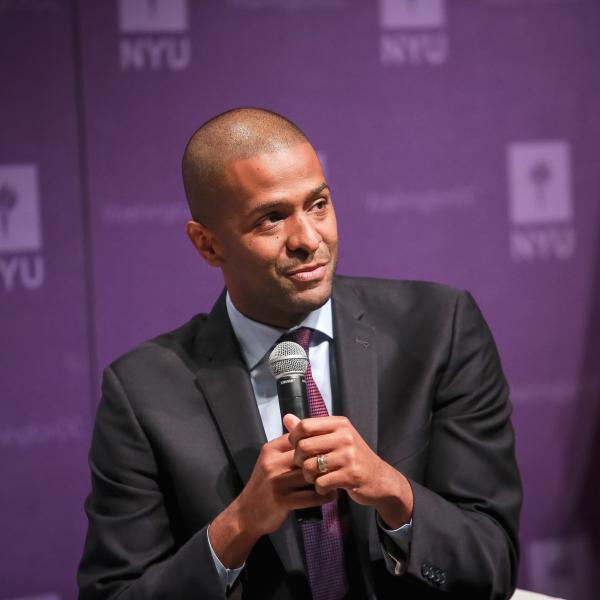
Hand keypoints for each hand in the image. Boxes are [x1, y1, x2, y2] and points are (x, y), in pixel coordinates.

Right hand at [208, 431, 334, 568]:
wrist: (247, 513)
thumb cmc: (264, 484)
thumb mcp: (270, 460)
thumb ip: (287, 446)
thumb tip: (302, 423)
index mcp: (271, 449)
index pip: (299, 439)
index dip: (317, 443)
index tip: (331, 449)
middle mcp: (272, 463)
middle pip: (306, 456)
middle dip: (324, 460)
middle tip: (339, 463)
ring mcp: (276, 482)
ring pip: (310, 475)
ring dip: (327, 478)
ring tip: (338, 478)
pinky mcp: (282, 501)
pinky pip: (310, 496)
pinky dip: (324, 496)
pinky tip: (331, 495)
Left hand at [284, 414, 412, 528]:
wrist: (379, 479)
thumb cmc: (353, 457)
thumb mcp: (335, 438)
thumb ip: (311, 429)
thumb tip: (286, 418)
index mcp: (339, 424)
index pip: (305, 425)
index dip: (294, 438)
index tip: (297, 447)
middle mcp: (345, 436)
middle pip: (304, 446)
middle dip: (299, 460)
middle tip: (305, 466)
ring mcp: (349, 456)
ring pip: (310, 466)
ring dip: (308, 476)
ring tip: (316, 477)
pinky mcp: (351, 475)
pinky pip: (321, 482)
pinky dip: (319, 488)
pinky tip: (326, 486)